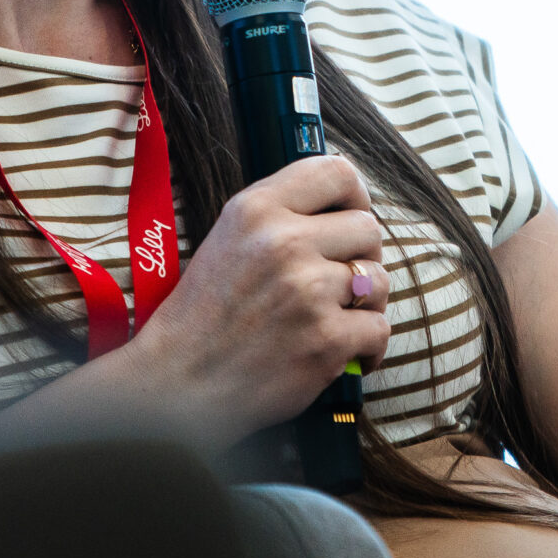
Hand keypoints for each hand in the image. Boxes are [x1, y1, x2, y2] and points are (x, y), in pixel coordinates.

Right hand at [120, 155, 390, 441]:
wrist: (177, 385)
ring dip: (369, 304)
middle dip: (363, 258)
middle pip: (368, 229)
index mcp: (256, 209)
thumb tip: (344, 207)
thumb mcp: (227, 240)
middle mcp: (284, 242)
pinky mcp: (325, 340)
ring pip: (380, 281)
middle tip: (341, 284)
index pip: (337, 172)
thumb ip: (280, 216)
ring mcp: (307, 291)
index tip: (352, 219)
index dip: (356, 196)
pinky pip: (379, 329)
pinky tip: (346, 355)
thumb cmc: (203, 317)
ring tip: (340, 320)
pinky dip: (369, 348)